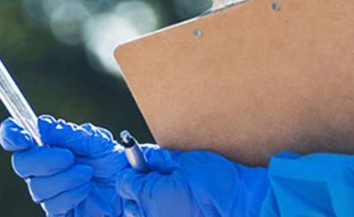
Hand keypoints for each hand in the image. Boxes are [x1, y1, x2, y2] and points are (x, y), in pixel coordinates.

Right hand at [0, 116, 128, 216]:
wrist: (128, 186)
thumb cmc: (110, 158)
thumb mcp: (94, 139)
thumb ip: (67, 134)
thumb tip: (40, 125)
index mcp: (47, 142)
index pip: (15, 135)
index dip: (11, 134)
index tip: (22, 138)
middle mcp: (41, 165)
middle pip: (21, 163)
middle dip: (44, 160)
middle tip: (69, 157)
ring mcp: (47, 189)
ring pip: (37, 188)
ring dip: (64, 179)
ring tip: (87, 173)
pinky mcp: (57, 211)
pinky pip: (51, 207)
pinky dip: (69, 196)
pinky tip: (85, 189)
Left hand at [117, 145, 268, 216]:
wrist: (241, 205)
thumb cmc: (215, 182)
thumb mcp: (184, 161)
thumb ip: (160, 159)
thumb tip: (147, 155)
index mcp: (150, 195)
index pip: (125, 183)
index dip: (133, 170)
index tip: (142, 165)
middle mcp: (152, 216)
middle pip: (130, 204)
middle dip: (138, 191)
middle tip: (155, 179)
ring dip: (149, 208)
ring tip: (168, 196)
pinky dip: (164, 213)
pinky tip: (178, 208)